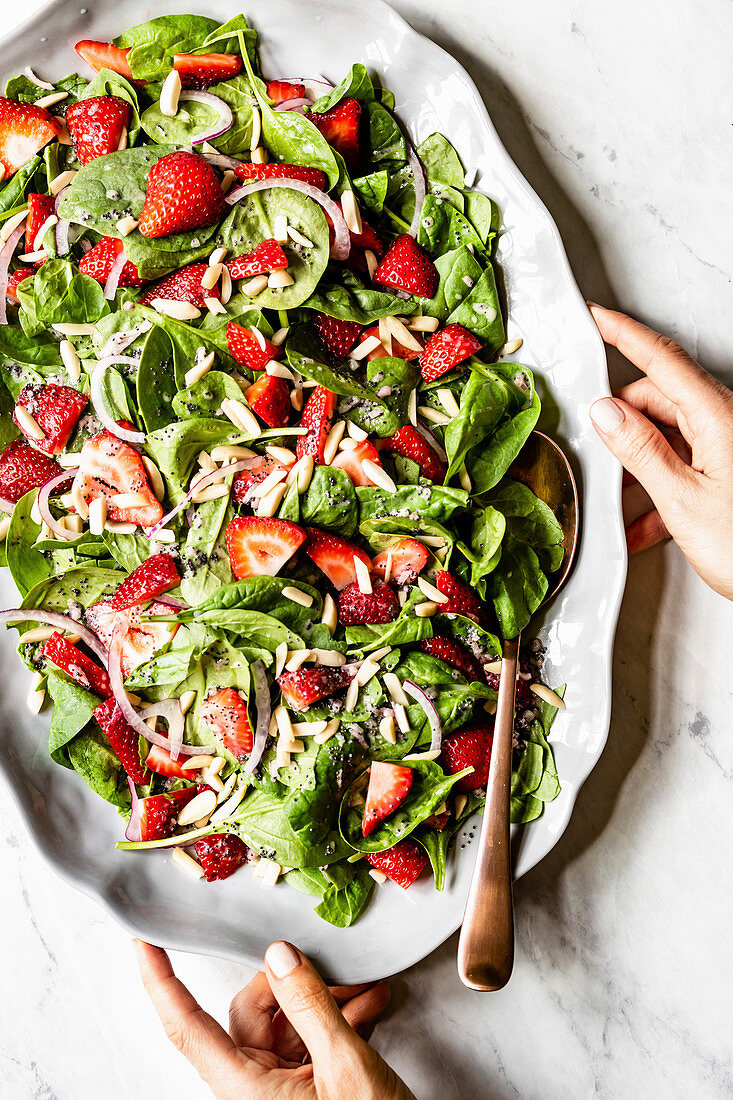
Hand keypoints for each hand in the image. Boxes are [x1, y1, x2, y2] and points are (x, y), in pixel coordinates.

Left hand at [136, 939, 414, 1099]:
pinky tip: (369, 1005)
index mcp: (245, 1089)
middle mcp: (252, 1087)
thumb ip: (311, 1007)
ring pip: (284, 1022)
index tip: (143, 943)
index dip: (161, 983)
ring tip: (366, 989)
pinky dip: (337, 1020)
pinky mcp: (303, 1090)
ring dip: (327, 1000)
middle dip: (296, 983)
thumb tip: (279, 956)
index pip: (186, 1027)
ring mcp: (277, 1089)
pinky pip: (307, 1041)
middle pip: (252, 1012)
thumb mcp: (346, 1066)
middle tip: (340, 971)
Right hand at [588, 303, 732, 597]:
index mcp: (718, 418)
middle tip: (595, 442)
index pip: (662, 360)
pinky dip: (661, 488)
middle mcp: (727, 424)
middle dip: (624, 419)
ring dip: (641, 462)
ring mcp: (729, 447)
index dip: (625, 335)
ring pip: (672, 435)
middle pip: (662, 400)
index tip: (597, 316)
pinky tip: (643, 524)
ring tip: (619, 498)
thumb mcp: (683, 501)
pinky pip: (687, 464)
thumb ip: (641, 452)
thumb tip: (607, 413)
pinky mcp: (730, 473)